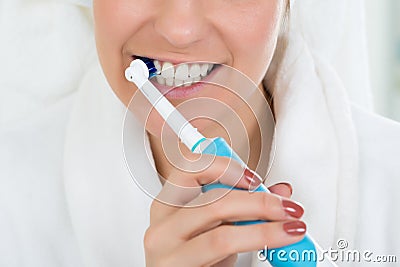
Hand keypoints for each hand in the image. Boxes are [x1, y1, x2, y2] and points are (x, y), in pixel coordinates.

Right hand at [144, 156, 304, 266]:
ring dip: (265, 231)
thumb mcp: (214, 229)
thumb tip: (280, 192)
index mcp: (167, 206)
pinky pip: (224, 260)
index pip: (190, 169)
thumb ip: (242, 208)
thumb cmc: (194, 259)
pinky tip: (275, 249)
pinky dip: (256, 248)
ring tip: (290, 230)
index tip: (255, 180)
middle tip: (286, 208)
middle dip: (259, 203)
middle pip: (214, 203)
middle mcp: (162, 228)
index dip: (225, 168)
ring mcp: (169, 255)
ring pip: (222, 237)